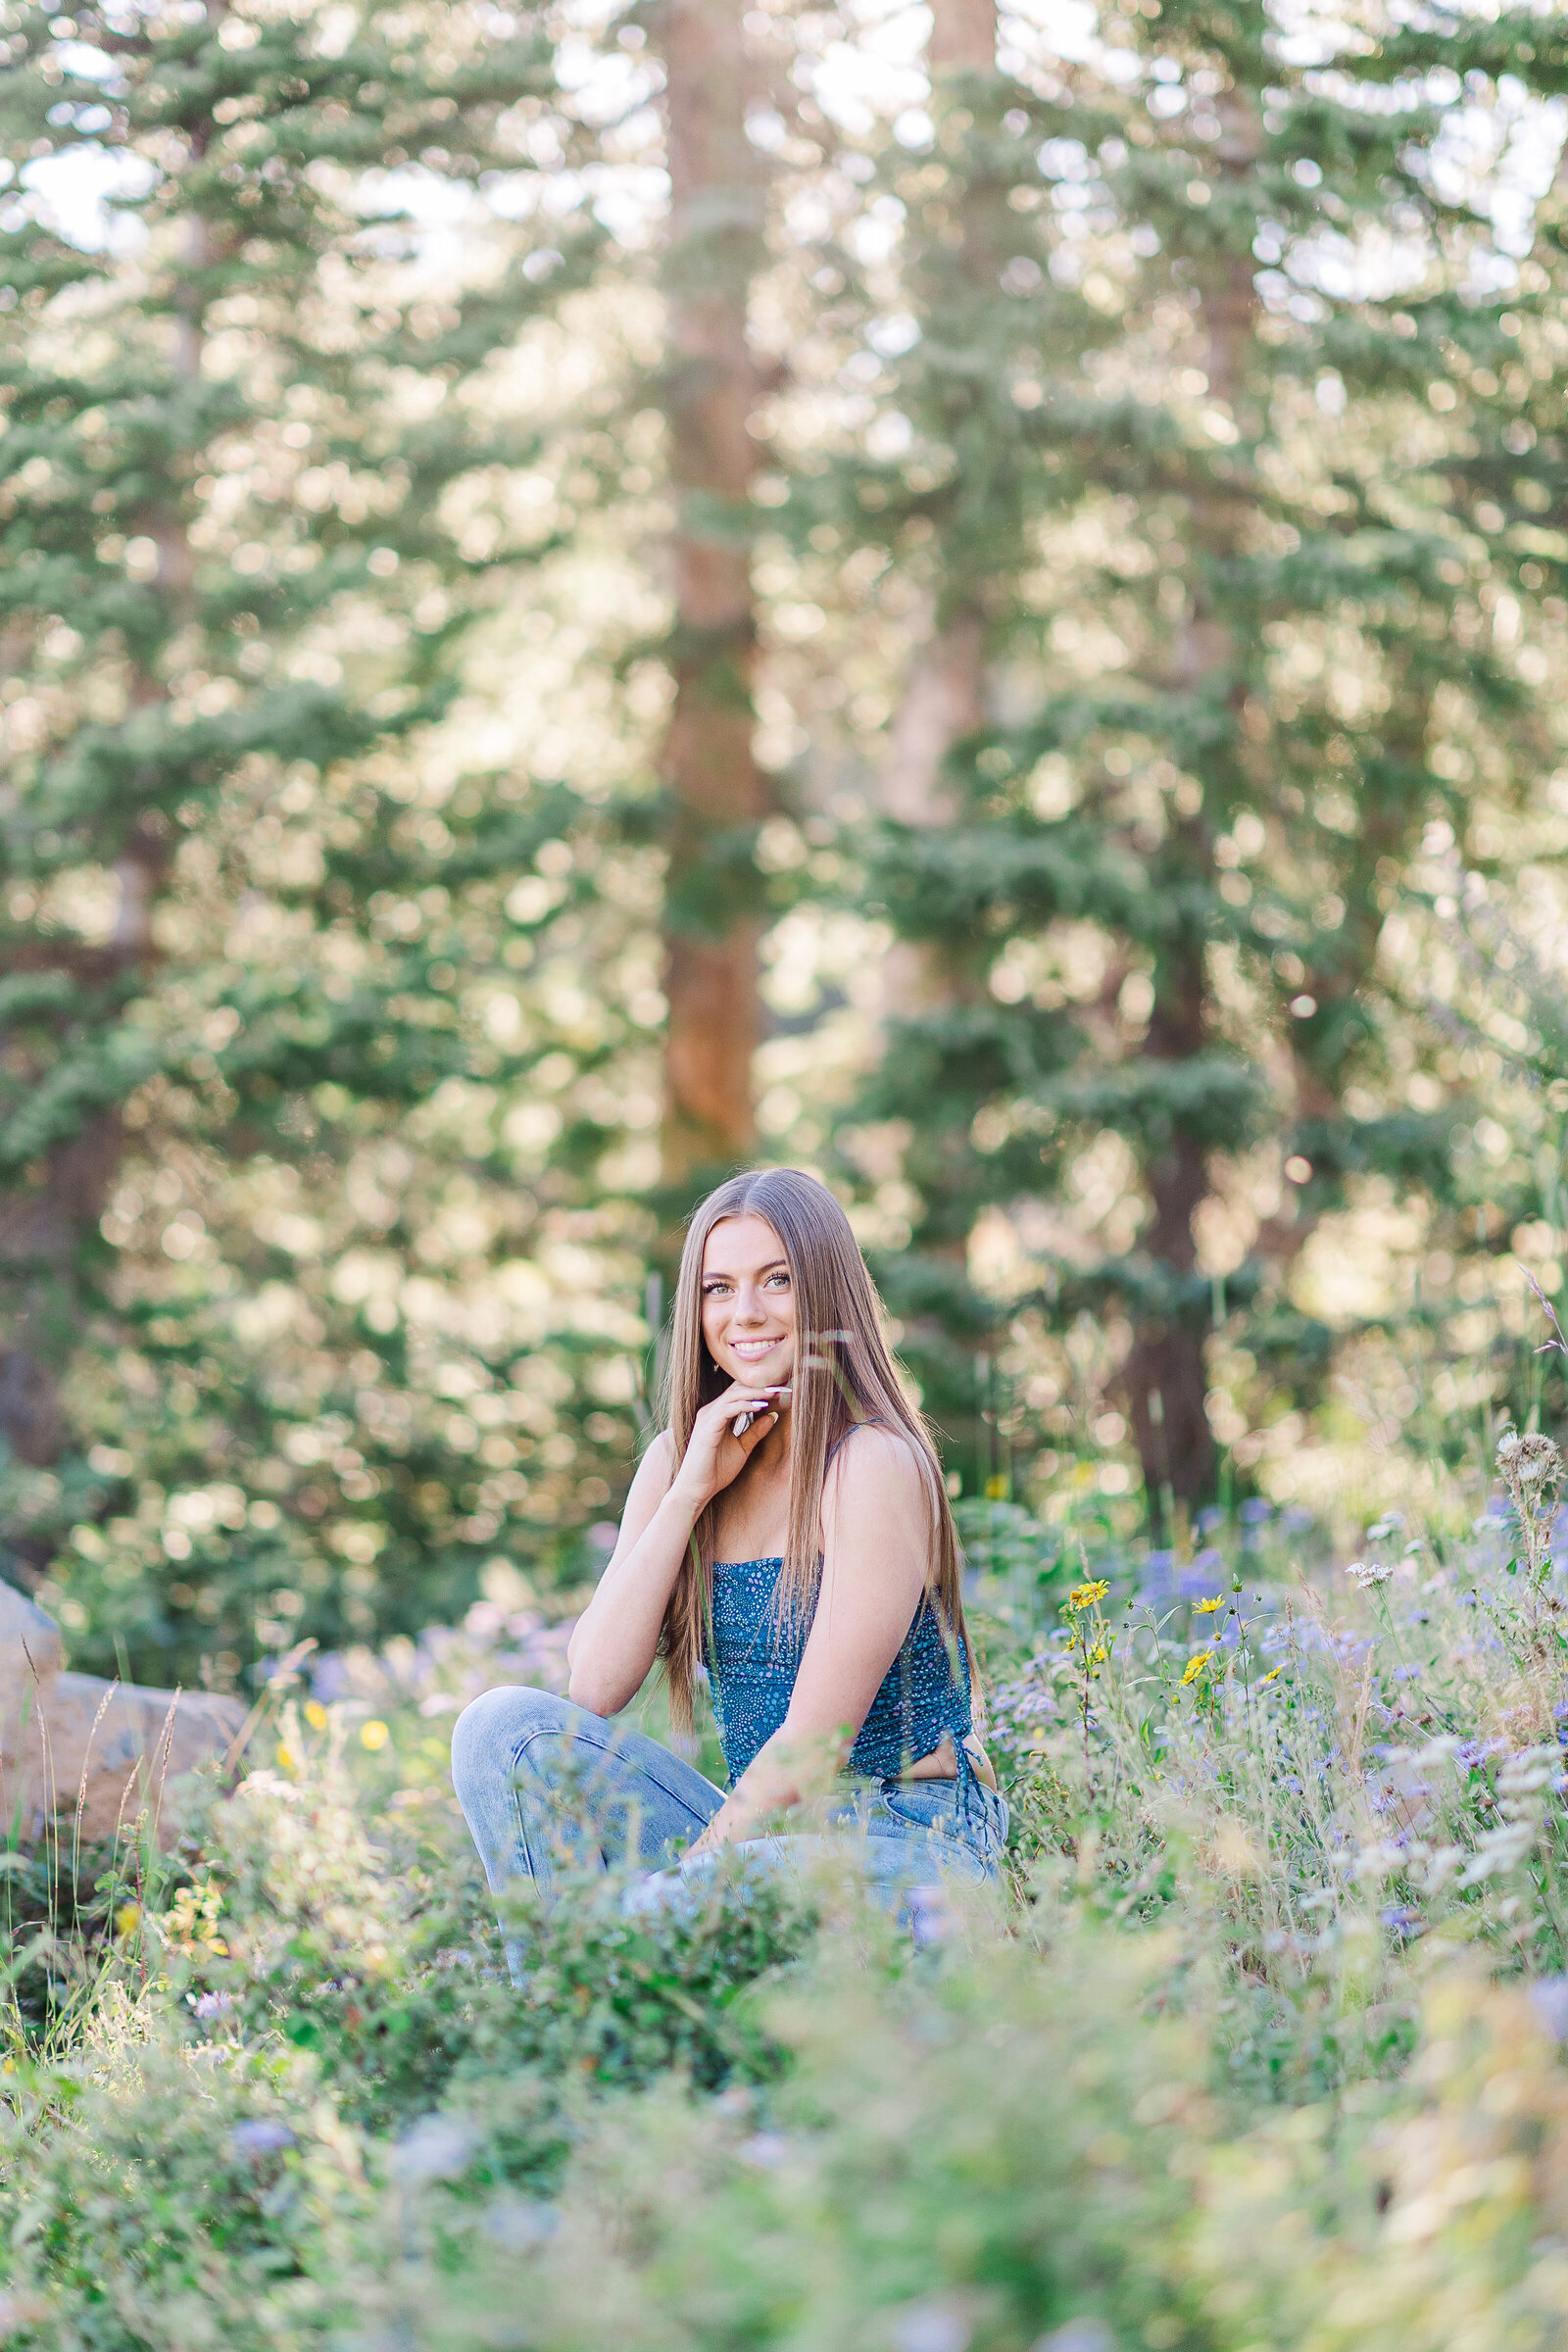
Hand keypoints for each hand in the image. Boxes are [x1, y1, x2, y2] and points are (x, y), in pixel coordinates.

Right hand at [673, 1382, 785, 1508]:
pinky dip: (745, 1405)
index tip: (782, 1390)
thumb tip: (773, 1416)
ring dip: (756, 1392)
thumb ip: (755, 1432)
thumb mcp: (742, 1448)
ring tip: (776, 1392)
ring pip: (734, 1395)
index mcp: (718, 1414)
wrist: (695, 1489)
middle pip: (738, 1388)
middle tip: (784, 1386)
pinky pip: (728, 1409)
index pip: (740, 1392)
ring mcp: (707, 1417)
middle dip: (761, 1386)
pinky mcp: (707, 1427)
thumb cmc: (715, 1471)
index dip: (761, 1389)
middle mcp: (711, 1411)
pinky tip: (762, 1406)